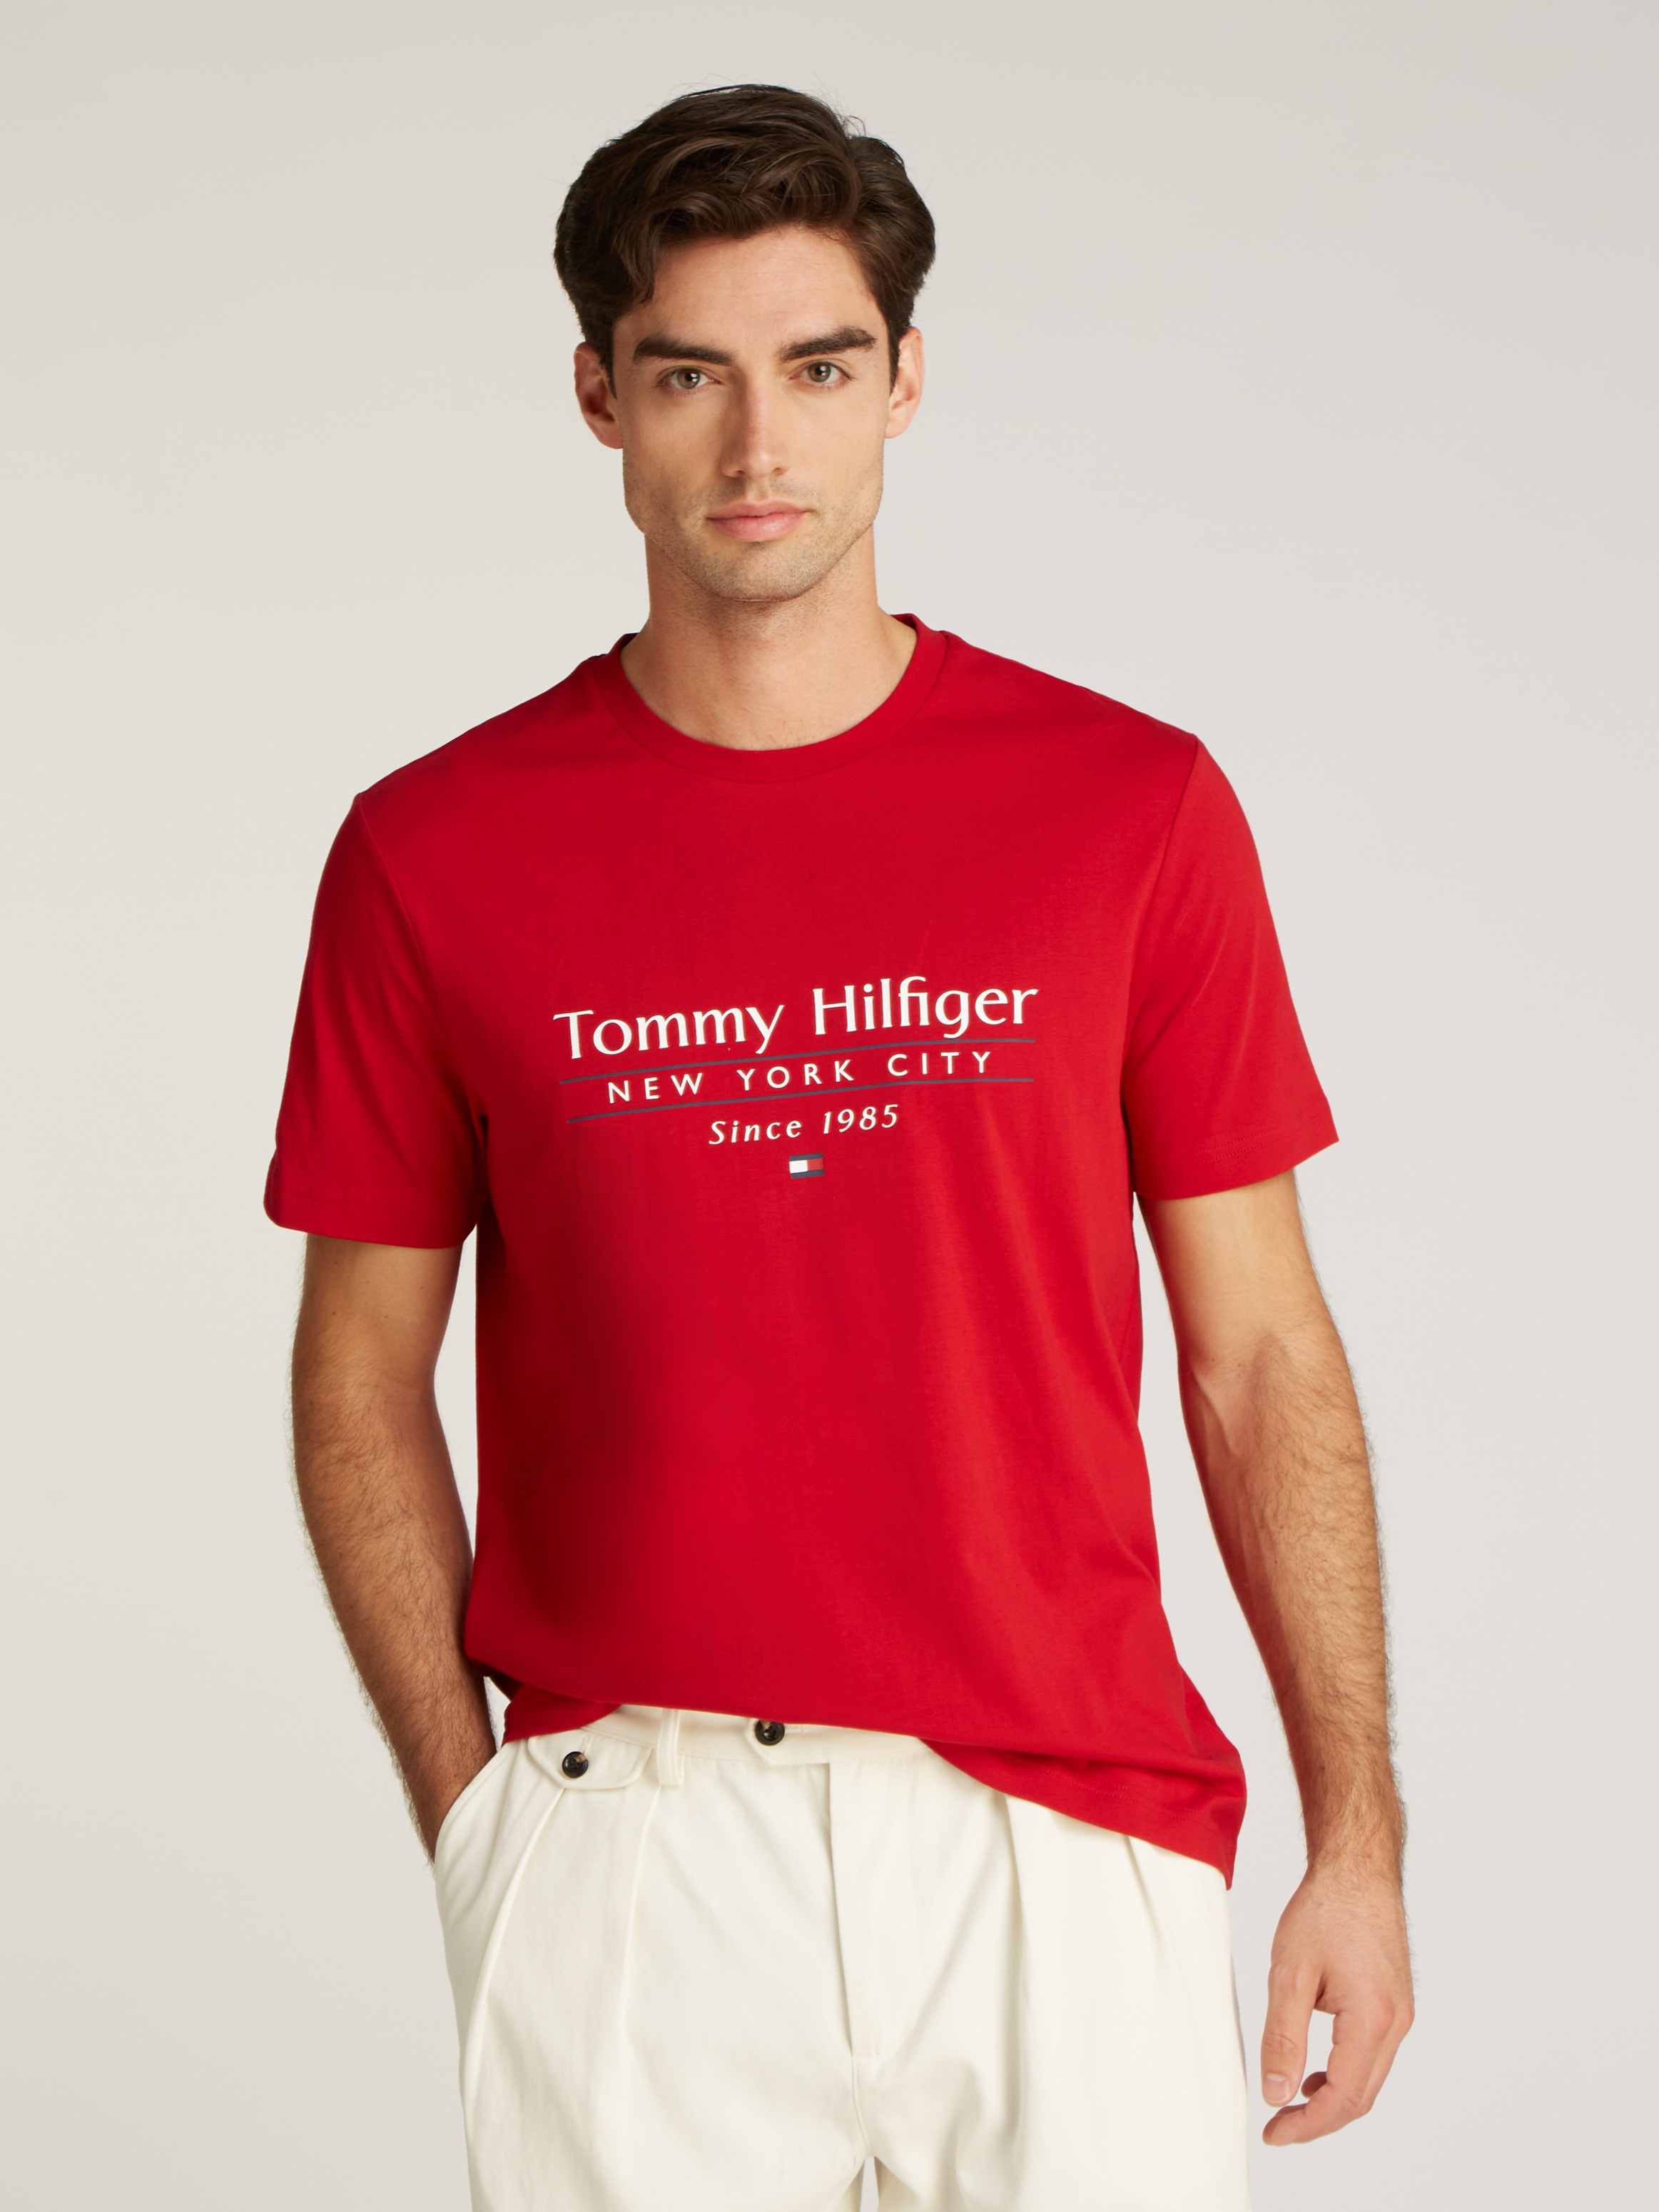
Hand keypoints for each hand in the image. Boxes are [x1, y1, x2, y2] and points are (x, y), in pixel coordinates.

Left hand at [1260, 1861, 1412, 2143]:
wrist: (1357, 1868)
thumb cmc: (1325, 1910)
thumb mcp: (1290, 1973)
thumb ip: (1283, 2037)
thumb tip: (1276, 2093)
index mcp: (1373, 2019)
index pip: (1344, 2097)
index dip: (1308, 2124)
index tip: (1274, 2133)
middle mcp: (1397, 2022)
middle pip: (1362, 2096)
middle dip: (1319, 2119)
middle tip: (1278, 2126)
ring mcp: (1401, 2013)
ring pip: (1369, 2077)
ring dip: (1333, 2097)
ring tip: (1289, 2099)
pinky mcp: (1395, 2002)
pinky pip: (1372, 2053)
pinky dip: (1344, 2071)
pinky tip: (1314, 2068)